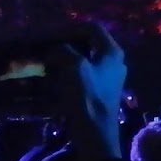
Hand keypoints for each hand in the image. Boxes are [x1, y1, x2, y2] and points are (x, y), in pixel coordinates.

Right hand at [49, 23, 127, 160]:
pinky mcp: (100, 90)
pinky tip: (54, 78)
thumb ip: (64, 51)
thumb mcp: (74, 67)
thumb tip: (55, 49)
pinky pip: (83, 73)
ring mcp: (108, 76)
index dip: (69, 29)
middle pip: (89, 42)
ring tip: (47, 63)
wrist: (95, 132)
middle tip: (47, 50)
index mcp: (112, 51)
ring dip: (65, 58)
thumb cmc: (87, 96)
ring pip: (84, 58)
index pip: (92, 28)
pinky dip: (67, 72)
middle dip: (66, 44)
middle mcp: (114, 61)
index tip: (50, 38)